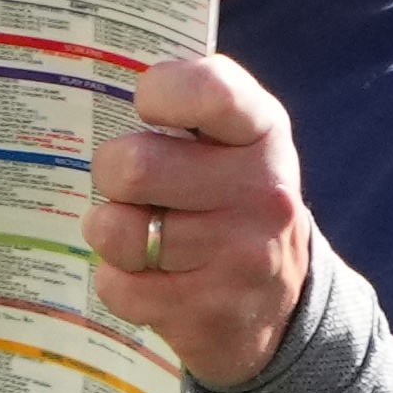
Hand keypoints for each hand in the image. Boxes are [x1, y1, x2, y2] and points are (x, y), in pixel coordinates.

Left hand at [83, 55, 313, 388]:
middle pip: (135, 168)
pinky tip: (144, 273)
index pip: (209, 91)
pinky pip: (119, 286)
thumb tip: (110, 79)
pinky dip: (118, 280)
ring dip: (109, 229)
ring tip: (131, 227)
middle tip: (126, 182)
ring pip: (118, 231)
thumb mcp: (238, 141)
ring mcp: (236, 258)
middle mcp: (261, 194)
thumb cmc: (237, 200)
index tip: (147, 108)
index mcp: (265, 134)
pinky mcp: (207, 314)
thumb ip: (194, 105)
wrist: (284, 305)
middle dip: (112, 172)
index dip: (159, 92)